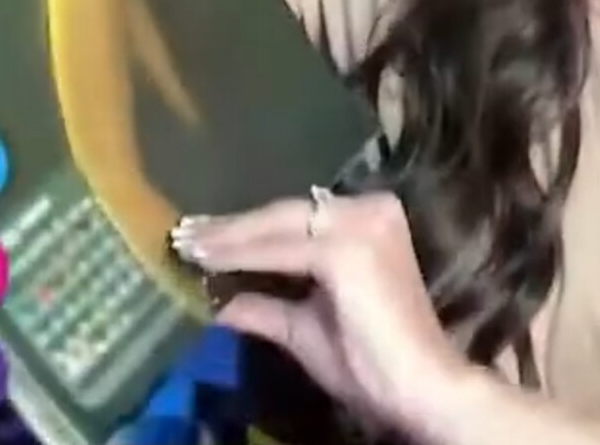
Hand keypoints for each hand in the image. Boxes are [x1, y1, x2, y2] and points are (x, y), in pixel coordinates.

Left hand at [173, 189, 469, 437]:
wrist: (418, 388)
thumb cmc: (373, 363)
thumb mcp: (307, 329)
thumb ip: (269, 308)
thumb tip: (222, 304)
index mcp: (369, 222)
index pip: (296, 220)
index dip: (246, 229)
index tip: (200, 237)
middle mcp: (369, 210)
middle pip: (283, 214)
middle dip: (229, 227)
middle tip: (181, 234)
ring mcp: (360, 224)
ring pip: (276, 225)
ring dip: (228, 237)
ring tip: (185, 244)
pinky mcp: (346, 247)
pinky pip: (278, 249)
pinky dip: (239, 254)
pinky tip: (207, 259)